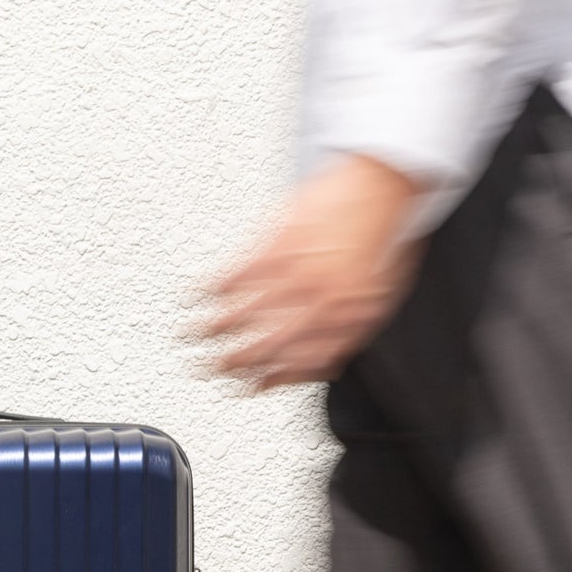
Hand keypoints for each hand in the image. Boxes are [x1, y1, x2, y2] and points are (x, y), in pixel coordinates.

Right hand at [198, 155, 427, 390]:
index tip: (252, 387)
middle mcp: (318, 300)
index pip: (302, 363)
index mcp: (346, 317)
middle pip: (265, 344)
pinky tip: (195, 294)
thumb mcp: (379, 296)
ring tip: (189, 338)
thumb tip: (323, 365)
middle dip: (231, 363)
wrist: (380, 184)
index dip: (274, 380)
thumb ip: (347, 333)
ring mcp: (294, 273)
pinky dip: (211, 287)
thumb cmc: (382, 237)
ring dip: (211, 329)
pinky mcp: (277, 244)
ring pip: (244, 312)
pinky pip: (237, 274)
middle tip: (210, 370)